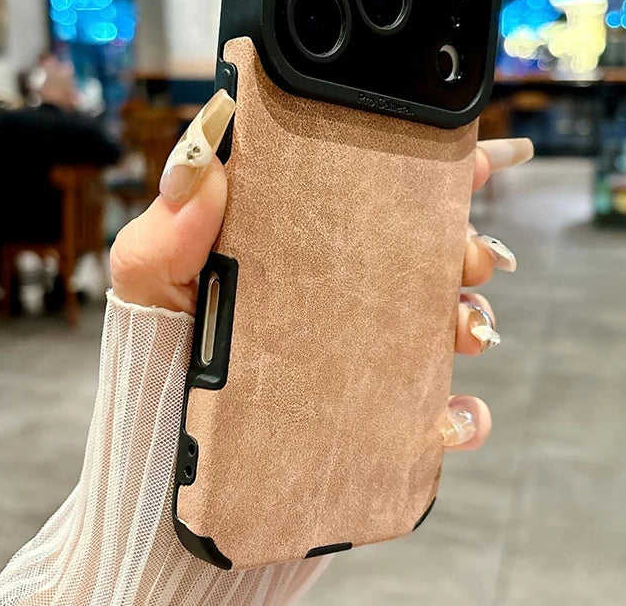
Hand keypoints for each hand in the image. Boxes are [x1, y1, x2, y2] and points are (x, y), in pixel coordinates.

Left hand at [110, 94, 532, 452]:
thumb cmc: (154, 359)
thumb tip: (203, 168)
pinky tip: (452, 417)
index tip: (476, 161)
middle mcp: (336, 289)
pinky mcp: (372, 413)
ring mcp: (359, 351)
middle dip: (464, 247)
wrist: (162, 464)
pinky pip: (436, 412)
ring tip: (465, 329)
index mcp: (295, 243)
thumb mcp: (149, 284)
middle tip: (470, 258)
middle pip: (423, 251)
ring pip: (443, 321)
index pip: (366, 189)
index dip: (427, 169)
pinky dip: (460, 414)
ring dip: (472, 318)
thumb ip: (167, 228)